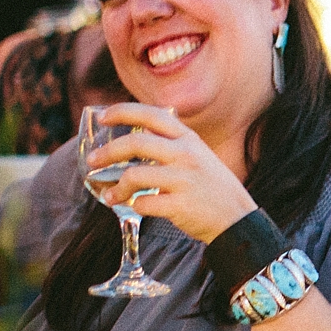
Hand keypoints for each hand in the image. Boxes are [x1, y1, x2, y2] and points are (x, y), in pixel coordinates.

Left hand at [86, 103, 257, 242]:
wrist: (237, 218)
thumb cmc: (212, 187)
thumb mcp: (199, 155)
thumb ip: (173, 143)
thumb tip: (138, 134)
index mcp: (189, 139)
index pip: (152, 115)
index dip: (123, 112)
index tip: (103, 118)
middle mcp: (186, 155)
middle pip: (135, 143)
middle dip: (107, 152)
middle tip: (93, 161)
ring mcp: (184, 180)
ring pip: (134, 175)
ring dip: (116, 187)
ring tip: (110, 195)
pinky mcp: (180, 205)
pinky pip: (143, 203)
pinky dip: (133, 206)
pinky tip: (133, 208)